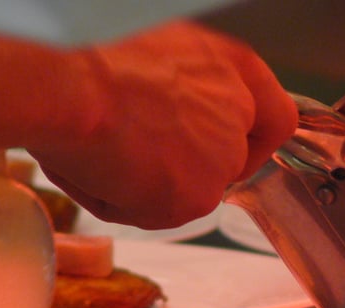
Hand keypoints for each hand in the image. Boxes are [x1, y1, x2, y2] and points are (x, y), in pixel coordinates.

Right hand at [30, 21, 296, 228]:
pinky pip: (159, 215)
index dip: (251, 139)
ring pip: (188, 191)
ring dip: (150, 187)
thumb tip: (171, 121)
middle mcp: (237, 112)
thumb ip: (187, 90)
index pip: (273, 116)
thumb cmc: (93, 58)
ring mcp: (222, 158)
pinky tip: (99, 175)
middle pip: (227, 161)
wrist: (70, 85)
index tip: (230, 148)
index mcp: (232, 67)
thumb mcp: (155, 56)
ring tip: (105, 157)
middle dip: (186, 169)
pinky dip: (126, 205)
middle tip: (139, 156)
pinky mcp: (198, 197)